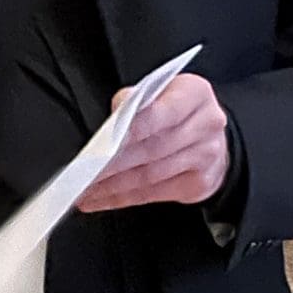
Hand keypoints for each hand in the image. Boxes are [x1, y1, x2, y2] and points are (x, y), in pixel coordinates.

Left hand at [78, 74, 230, 212]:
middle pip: (153, 148)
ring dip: (113, 185)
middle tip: (82, 172)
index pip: (159, 114)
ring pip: (150, 174)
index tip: (101, 144)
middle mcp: (207, 124)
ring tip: (84, 189)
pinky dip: (123, 198)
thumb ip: (137, 99)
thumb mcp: (161, 93)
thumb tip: (118, 111)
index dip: (128, 131)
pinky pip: (154, 193)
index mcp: (195, 94)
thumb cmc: (176, 113)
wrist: (210, 138)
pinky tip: (101, 199)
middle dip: (112, 163)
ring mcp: (207, 155)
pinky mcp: (200, 182)